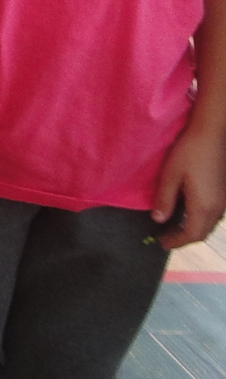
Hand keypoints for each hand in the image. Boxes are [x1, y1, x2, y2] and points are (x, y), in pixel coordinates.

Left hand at [151, 126, 225, 249]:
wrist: (212, 134)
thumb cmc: (189, 153)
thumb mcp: (169, 176)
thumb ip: (164, 200)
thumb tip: (158, 220)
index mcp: (203, 207)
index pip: (191, 234)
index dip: (176, 241)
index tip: (161, 243)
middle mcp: (217, 208)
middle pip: (202, 233)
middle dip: (184, 238)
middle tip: (165, 238)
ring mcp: (223, 201)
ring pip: (209, 225)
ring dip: (193, 230)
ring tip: (174, 227)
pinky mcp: (224, 193)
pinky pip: (213, 215)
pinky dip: (200, 220)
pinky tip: (188, 213)